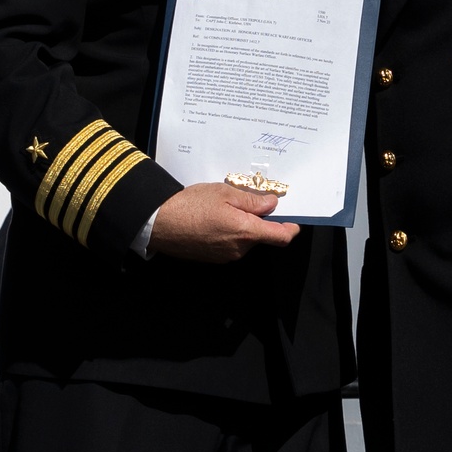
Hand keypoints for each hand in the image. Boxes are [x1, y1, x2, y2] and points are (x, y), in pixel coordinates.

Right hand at [147, 181, 300, 262]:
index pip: (281, 237)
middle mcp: (239, 249)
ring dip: (242, 225)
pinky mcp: (214, 258)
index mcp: (245, 232)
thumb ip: (252, 201)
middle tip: (246, 200)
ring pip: (245, 240)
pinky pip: (231, 245)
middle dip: (259, 220)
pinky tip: (214, 219)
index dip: (291, 227)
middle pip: (261, 236)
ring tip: (224, 208)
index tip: (292, 218)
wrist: (159, 223)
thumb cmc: (190, 205)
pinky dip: (230, 232)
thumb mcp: (224, 193)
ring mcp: (226, 256)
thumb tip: (272, 204)